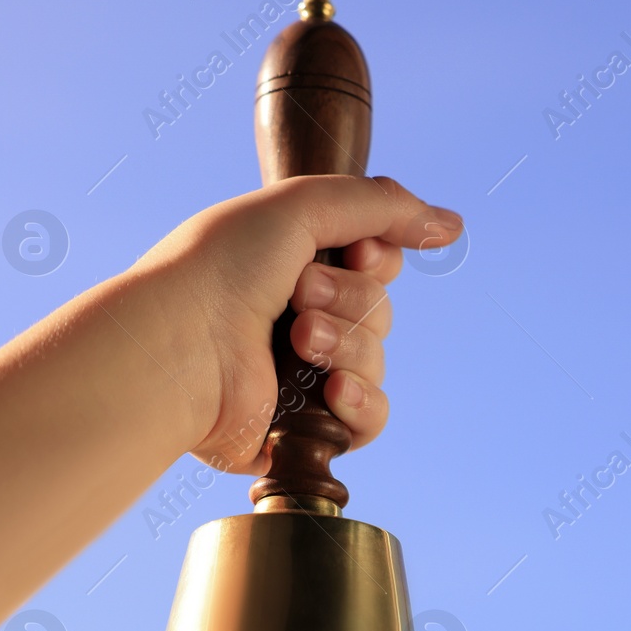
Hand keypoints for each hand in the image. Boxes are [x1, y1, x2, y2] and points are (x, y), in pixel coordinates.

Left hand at [130, 174, 462, 474]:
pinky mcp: (305, 427)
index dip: (376, 258)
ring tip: (298, 343)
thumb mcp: (301, 206)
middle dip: (352, 300)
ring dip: (347, 345)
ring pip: (378, 359)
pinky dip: (361, 402)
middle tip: (298, 298)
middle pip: (381, 309)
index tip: (352, 253)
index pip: (377, 262)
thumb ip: (382, 204)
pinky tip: (332, 391)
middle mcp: (298, 317)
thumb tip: (452, 224)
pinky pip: (371, 417)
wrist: (179, 350)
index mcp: (293, 265)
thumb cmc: (219, 270)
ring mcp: (302, 375)